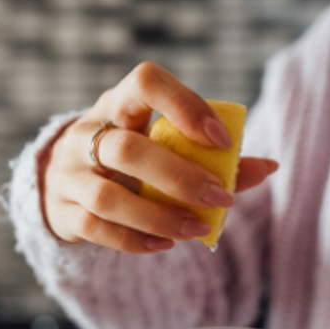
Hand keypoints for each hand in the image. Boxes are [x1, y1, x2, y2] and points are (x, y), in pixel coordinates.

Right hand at [40, 62, 278, 252]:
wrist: (61, 180)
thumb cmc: (130, 158)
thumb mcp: (162, 144)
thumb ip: (214, 157)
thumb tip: (268, 167)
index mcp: (118, 104)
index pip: (145, 83)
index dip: (186, 107)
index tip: (223, 141)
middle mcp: (86, 134)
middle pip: (127, 149)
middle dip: (180, 177)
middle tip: (221, 198)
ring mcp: (68, 174)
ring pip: (108, 197)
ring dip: (159, 217)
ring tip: (197, 229)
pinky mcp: (62, 211)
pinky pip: (96, 229)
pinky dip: (135, 240)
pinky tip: (166, 245)